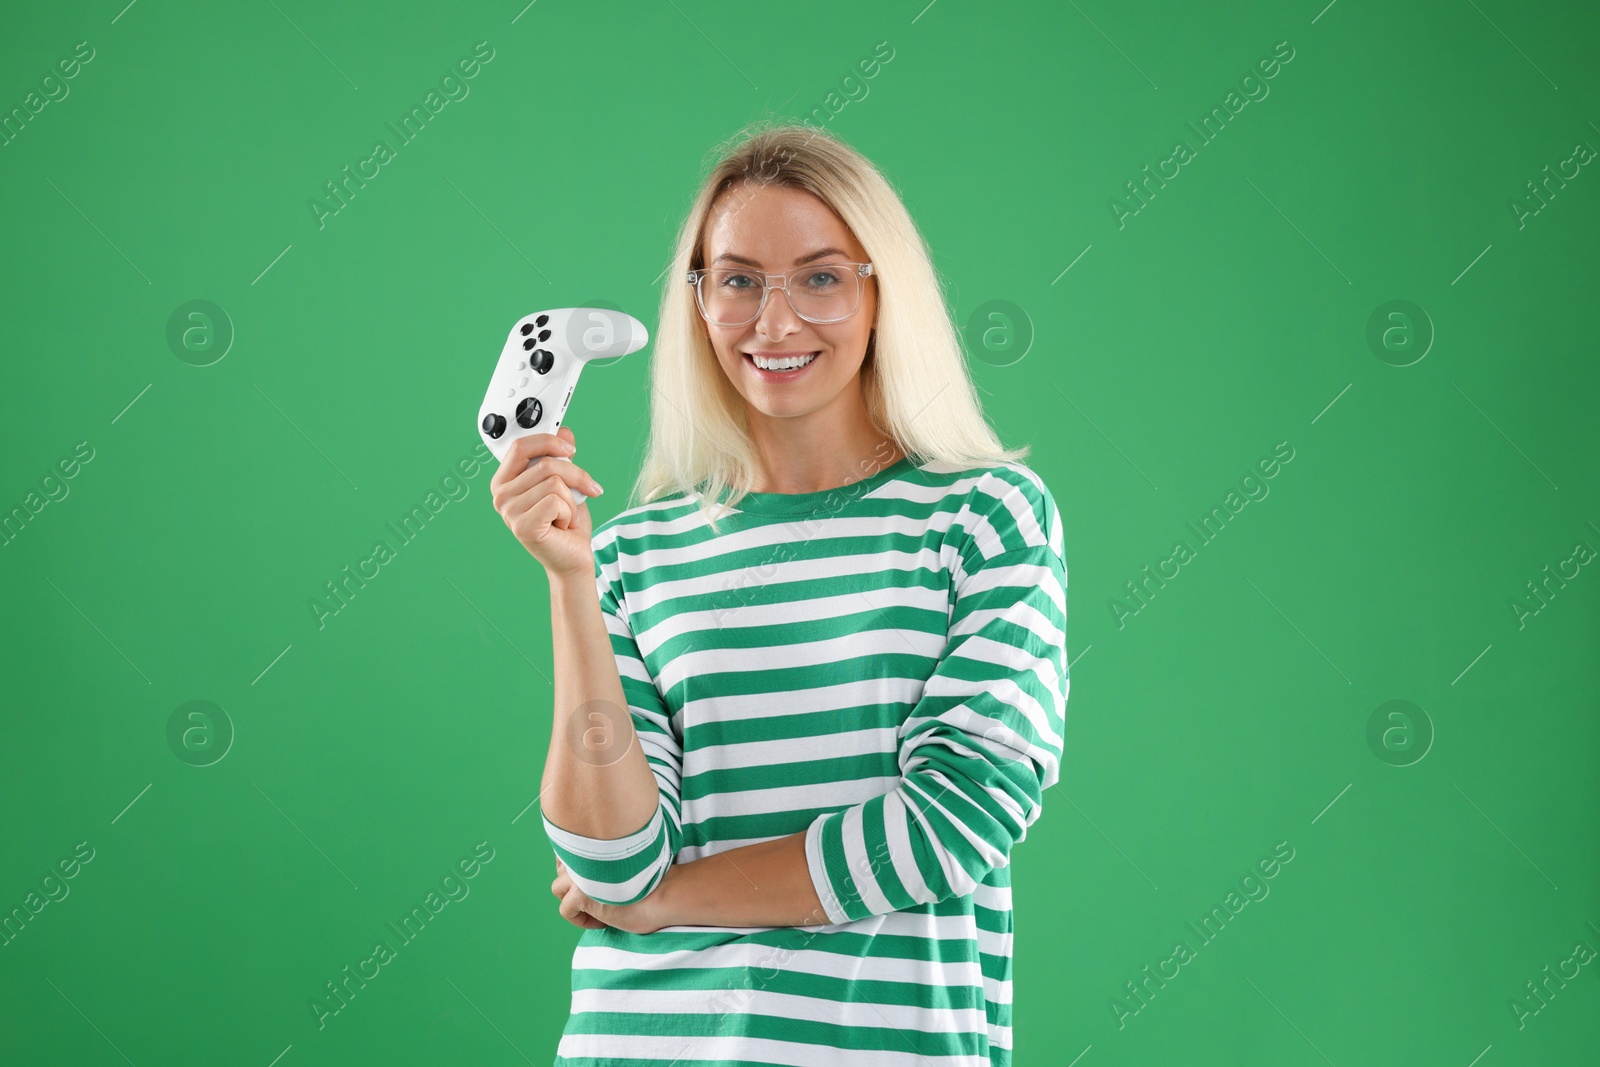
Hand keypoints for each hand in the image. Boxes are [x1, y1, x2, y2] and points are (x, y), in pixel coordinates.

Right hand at [489, 427, 605, 580]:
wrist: (573, 558)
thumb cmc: (566, 523)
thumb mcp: (566, 483)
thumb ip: (560, 457)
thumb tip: (565, 431)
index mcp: (504, 481)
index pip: (521, 446)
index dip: (548, 441)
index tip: (570, 448)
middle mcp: (501, 496)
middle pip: (546, 464)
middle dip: (575, 476)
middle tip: (584, 492)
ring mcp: (509, 512)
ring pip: (555, 482)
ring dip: (572, 500)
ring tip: (565, 515)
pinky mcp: (523, 527)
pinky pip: (556, 501)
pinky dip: (569, 513)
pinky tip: (562, 526)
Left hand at [550, 857, 668, 934]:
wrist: (665, 893)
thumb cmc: (656, 880)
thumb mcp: (627, 861)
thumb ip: (607, 859)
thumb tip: (593, 871)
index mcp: (596, 842)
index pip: (572, 848)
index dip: (581, 867)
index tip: (599, 880)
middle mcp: (584, 854)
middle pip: (561, 867)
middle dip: (574, 882)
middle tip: (596, 896)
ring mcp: (579, 874)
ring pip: (557, 888)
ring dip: (573, 900)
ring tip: (598, 908)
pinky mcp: (579, 895)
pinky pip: (566, 911)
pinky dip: (581, 920)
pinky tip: (603, 922)